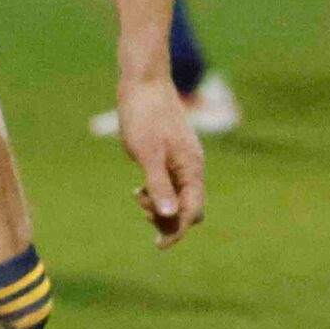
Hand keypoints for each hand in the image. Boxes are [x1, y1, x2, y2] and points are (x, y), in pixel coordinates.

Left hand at [116, 77, 206, 247]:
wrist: (143, 83)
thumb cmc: (144, 117)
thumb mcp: (147, 154)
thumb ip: (159, 186)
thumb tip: (170, 215)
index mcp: (191, 168)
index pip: (193, 211)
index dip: (177, 230)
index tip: (158, 245)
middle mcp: (192, 167)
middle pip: (190, 208)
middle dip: (168, 218)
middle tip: (140, 208)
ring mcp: (183, 161)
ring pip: (180, 197)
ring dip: (161, 205)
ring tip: (137, 194)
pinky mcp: (172, 155)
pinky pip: (172, 184)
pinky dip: (158, 192)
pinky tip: (139, 188)